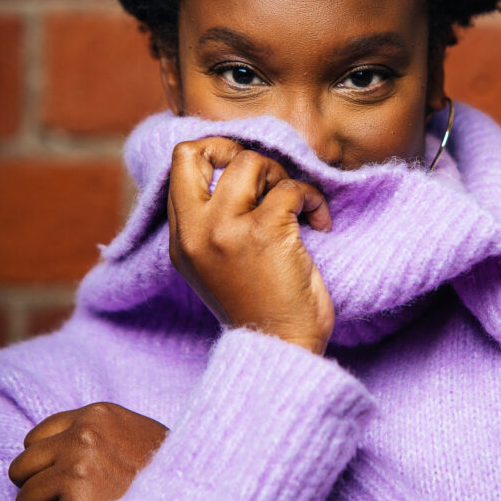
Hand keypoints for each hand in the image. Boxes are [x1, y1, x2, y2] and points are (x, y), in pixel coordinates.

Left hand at [8, 402, 168, 500]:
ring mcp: (76, 475)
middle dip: (37, 487)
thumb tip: (56, 449)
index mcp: (95, 416)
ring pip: (25, 500)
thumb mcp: (134, 432)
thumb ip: (97, 432)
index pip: (35, 438)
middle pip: (21, 468)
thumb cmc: (165, 471)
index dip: (43, 462)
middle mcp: (81, 441)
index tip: (57, 476)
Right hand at [168, 137, 333, 354]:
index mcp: (182, 239)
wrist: (280, 349)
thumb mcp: (214, 265)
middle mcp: (195, 231)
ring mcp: (227, 231)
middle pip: (202, 151)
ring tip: (296, 205)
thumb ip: (210, 223)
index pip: (180, 164)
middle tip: (268, 179)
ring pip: (252, 162)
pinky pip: (292, 188)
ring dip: (283, 175)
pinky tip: (319, 221)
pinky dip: (314, 198)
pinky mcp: (264, 233)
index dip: (216, 153)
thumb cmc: (258, 306)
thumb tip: (233, 169)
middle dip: (240, 152)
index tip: (246, 170)